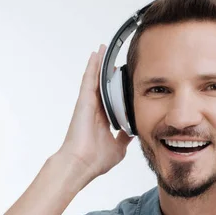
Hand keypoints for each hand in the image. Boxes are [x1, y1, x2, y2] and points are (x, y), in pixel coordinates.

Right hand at [56, 44, 132, 181]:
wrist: (82, 164)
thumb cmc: (95, 160)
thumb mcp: (118, 148)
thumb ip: (125, 138)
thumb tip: (133, 132)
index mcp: (103, 121)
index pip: (112, 101)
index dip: (119, 91)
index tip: (126, 81)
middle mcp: (95, 111)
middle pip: (104, 87)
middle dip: (109, 73)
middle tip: (117, 59)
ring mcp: (88, 105)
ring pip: (96, 80)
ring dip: (100, 65)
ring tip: (104, 50)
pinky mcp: (84, 101)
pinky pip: (89, 80)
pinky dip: (92, 67)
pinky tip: (96, 55)